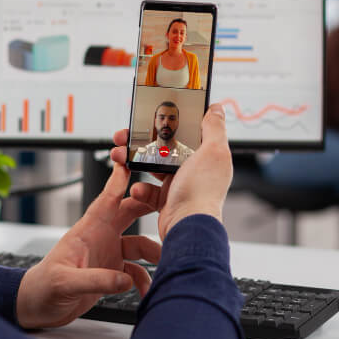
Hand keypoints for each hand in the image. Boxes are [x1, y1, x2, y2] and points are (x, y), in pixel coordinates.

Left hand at [15, 158, 160, 328]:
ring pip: (140, 244)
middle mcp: (101, 238)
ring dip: (154, 253)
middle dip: (151, 207)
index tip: (136, 161)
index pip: (107, 199)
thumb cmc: (43, 287)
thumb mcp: (65, 282)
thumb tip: (124, 280)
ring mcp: (108, 254)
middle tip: (171, 207)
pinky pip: (136, 271)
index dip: (121, 179)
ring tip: (165, 263)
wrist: (37, 306)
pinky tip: (146, 291)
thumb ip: (96, 280)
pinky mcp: (112, 272)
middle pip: (131, 213)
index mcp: (87, 231)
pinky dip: (144, 280)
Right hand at [111, 104, 232, 240]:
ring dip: (135, 161)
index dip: (169, 122)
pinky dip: (139, 188)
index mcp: (206, 155)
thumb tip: (216, 109)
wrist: (187, 229)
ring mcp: (179, 185)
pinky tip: (136, 188)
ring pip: (153, 166)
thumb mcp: (213, 152)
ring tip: (122, 157)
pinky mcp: (166, 200)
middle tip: (127, 137)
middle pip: (165, 147)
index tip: (153, 116)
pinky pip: (147, 190)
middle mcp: (194, 169)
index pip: (187, 131)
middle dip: (144, 141)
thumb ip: (215, 128)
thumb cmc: (202, 194)